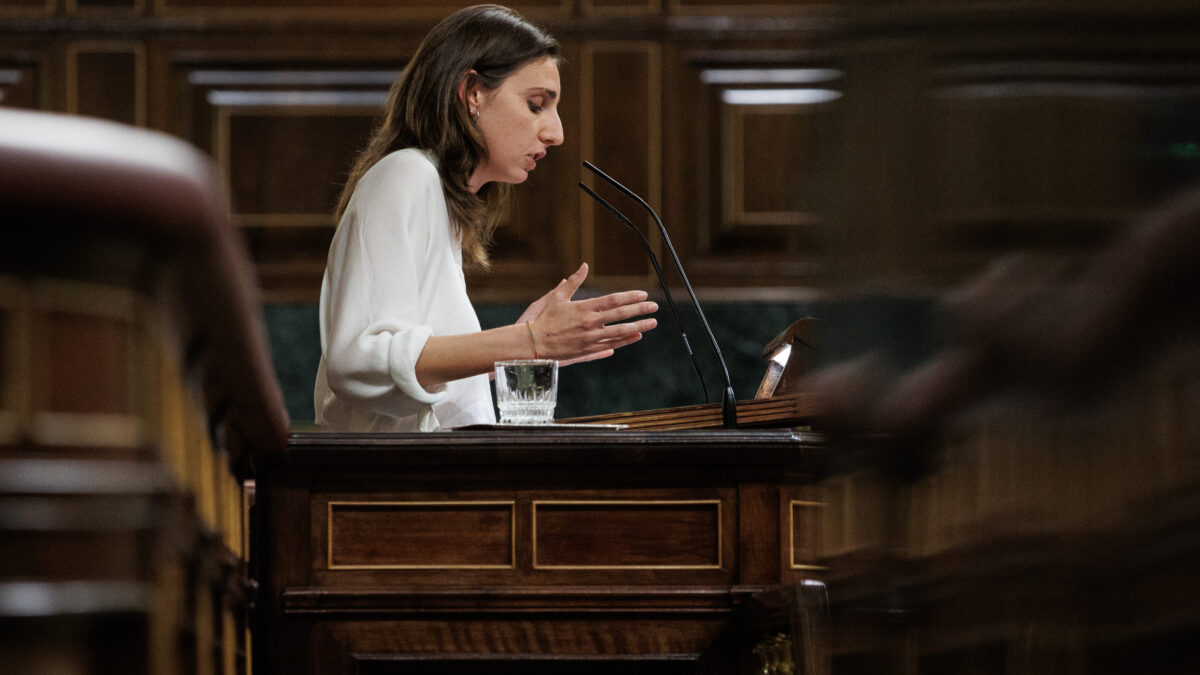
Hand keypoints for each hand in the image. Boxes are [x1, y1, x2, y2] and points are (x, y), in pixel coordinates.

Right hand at [526, 262, 657, 361]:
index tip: (643, 294)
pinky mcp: (589, 349)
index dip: (630, 297)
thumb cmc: (545, 318)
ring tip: (652, 322)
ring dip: (638, 326)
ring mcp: (591, 337)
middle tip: (654, 306)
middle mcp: (590, 322)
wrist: (534, 343)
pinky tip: (637, 336)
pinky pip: (612, 343)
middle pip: (620, 315)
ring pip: (620, 331)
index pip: (613, 300)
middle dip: (640, 310)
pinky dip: (626, 340)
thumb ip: (574, 281)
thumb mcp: (558, 296)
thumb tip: (584, 266)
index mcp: (584, 308)